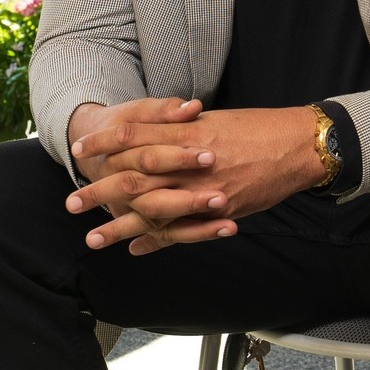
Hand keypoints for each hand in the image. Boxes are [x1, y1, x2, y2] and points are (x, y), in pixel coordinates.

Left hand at [67, 105, 328, 254]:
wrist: (297, 144)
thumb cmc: (258, 129)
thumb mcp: (217, 120)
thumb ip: (186, 126)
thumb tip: (163, 125)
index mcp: (187, 130)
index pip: (134, 134)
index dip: (104, 143)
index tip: (80, 151)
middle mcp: (189, 159)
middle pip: (133, 176)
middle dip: (100, 190)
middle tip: (71, 202)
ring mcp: (202, 187)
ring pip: (151, 208)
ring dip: (119, 224)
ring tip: (92, 238)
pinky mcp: (219, 209)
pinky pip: (181, 228)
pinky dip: (156, 240)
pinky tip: (135, 249)